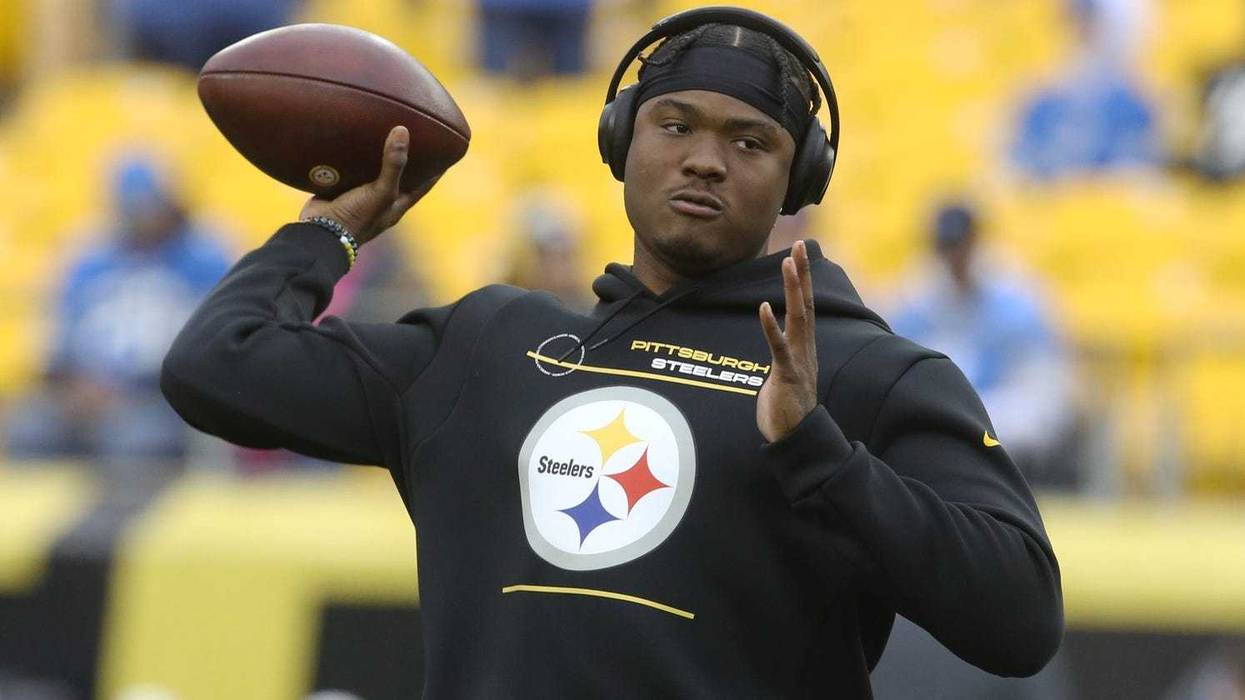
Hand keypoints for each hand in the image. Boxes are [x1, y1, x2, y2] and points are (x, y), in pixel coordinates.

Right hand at [299, 126, 438, 244]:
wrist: (319, 232)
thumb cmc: (357, 217)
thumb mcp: (381, 191)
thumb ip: (393, 164)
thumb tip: (403, 130)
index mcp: (396, 205)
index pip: (423, 185)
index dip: (435, 170)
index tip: (445, 152)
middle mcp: (380, 200)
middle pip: (398, 175)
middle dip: (404, 158)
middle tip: (413, 135)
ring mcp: (359, 195)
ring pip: (371, 170)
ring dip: (375, 155)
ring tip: (381, 130)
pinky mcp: (339, 189)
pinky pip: (348, 169)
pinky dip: (351, 156)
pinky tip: (350, 138)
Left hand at [757, 240, 818, 442]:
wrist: (797, 440)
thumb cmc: (787, 409)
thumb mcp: (785, 374)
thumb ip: (782, 355)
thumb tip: (776, 344)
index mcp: (804, 347)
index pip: (805, 306)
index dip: (801, 280)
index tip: (798, 253)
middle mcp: (805, 348)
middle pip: (806, 304)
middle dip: (802, 274)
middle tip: (799, 245)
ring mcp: (798, 360)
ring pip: (798, 318)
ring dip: (793, 289)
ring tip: (789, 262)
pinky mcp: (787, 376)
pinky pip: (779, 347)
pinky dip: (771, 327)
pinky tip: (763, 307)